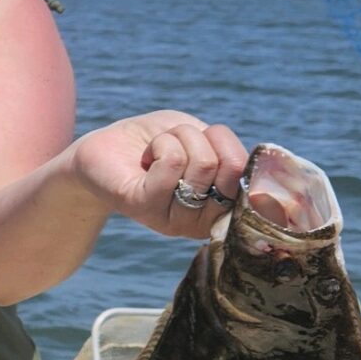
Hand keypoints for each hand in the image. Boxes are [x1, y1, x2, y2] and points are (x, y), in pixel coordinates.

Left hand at [71, 110, 248, 240]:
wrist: (108, 146)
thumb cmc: (158, 141)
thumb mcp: (203, 140)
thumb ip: (229, 155)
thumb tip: (250, 168)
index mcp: (221, 208)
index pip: (252, 179)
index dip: (231, 148)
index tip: (207, 144)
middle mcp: (202, 221)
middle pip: (230, 166)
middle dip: (203, 138)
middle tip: (177, 145)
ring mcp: (176, 220)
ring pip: (202, 162)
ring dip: (178, 137)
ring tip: (158, 150)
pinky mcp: (146, 208)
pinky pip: (173, 162)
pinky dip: (161, 144)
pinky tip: (145, 158)